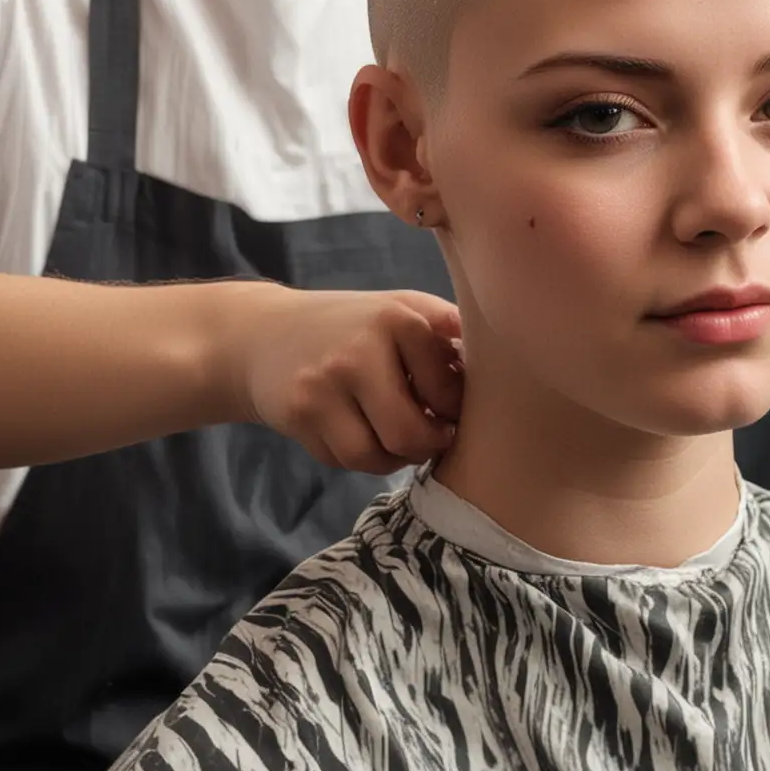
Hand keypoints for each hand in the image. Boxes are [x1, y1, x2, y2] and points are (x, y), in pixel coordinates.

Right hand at [229, 286, 463, 473]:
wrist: (264, 332)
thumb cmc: (355, 326)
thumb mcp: (403, 309)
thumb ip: (449, 334)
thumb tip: (505, 376)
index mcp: (398, 318)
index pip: (448, 392)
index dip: (454, 411)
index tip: (449, 409)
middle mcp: (358, 349)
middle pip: (410, 434)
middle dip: (426, 445)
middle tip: (429, 436)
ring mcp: (322, 384)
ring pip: (375, 457)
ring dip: (392, 459)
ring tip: (395, 436)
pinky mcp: (296, 413)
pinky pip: (343, 460)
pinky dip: (359, 458)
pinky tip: (359, 432)